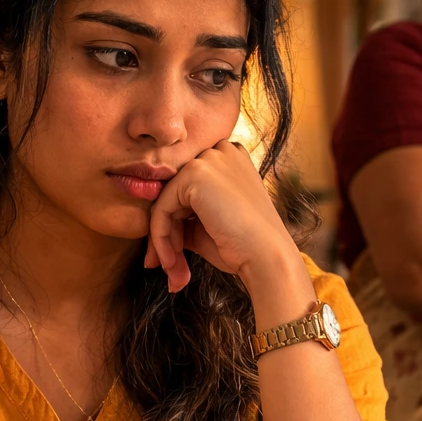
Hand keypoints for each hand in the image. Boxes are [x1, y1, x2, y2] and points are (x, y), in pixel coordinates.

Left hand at [144, 140, 300, 294]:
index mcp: (230, 160)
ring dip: (163, 240)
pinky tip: (171, 260)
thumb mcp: (209, 224)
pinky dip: (160, 238)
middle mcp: (220, 152)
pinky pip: (161, 208)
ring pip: (165, 201)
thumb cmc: (245, 244)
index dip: (177, 223)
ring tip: (172, 269)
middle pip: (174, 193)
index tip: (174, 256)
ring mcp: (207, 160)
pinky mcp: (194, 174)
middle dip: (168, 233)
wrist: (266, 255)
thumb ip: (184, 216)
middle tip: (170, 266)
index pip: (188, 189)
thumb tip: (155, 233)